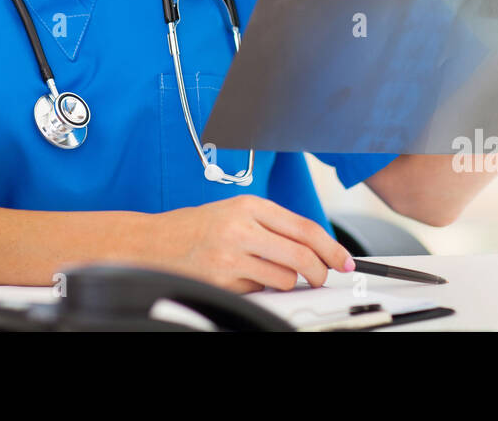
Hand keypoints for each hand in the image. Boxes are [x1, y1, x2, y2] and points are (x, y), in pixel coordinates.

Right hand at [141, 195, 354, 293]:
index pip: (304, 227)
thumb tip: (315, 247)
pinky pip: (260, 291)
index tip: (344, 260)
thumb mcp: (236, 212)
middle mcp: (242, 227)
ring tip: (271, 275)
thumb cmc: (197, 227)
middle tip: (322, 277)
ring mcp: (231, 255)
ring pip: (285, 279)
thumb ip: (273, 225)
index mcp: (250, 206)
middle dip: (320, 271)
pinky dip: (261, 290)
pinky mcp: (223, 280)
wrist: (154, 242)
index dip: (331, 247)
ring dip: (287, 283)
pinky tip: (245, 279)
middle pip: (301, 255)